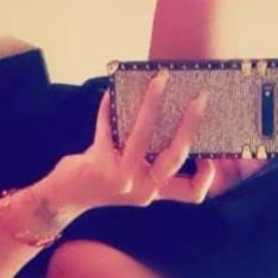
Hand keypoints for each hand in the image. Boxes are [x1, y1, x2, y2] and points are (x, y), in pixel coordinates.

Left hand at [46, 70, 215, 211]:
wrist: (65, 198)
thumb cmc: (103, 180)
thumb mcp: (132, 177)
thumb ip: (151, 159)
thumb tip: (170, 111)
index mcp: (156, 191)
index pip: (192, 193)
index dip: (208, 176)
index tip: (212, 154)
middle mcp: (143, 189)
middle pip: (176, 156)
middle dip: (190, 124)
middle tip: (200, 98)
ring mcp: (121, 178)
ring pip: (143, 137)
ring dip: (152, 104)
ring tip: (160, 80)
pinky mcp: (99, 164)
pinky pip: (108, 128)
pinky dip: (109, 108)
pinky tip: (110, 93)